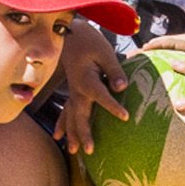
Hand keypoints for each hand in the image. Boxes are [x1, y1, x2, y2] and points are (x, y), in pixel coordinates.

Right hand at [54, 23, 129, 154]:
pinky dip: (62, 124)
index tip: (125, 117)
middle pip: (80, 115)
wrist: (70, 34)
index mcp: (87, 79)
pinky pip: (65, 111)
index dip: (113, 106)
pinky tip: (58, 137)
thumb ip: (114, 70)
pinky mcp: (72, 92)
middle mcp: (77, 89)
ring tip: (74, 152)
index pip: (102, 95)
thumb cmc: (90, 41)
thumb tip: (122, 87)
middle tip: (90, 150)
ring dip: (72, 134)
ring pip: (70, 117)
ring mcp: (73, 92)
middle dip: (84, 133)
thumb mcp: (105, 52)